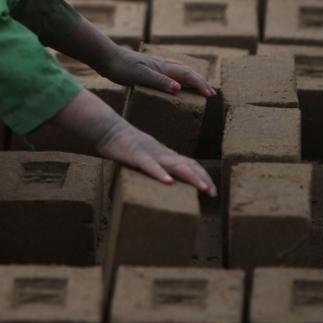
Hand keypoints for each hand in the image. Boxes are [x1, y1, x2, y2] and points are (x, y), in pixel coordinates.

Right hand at [95, 120, 216, 196]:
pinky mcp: (135, 155)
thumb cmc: (126, 145)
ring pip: (175, 165)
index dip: (204, 176)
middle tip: (214, 194)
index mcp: (166, 155)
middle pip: (188, 165)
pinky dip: (159, 173)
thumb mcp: (147, 157)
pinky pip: (149, 165)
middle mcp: (163, 154)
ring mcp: (151, 153)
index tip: (213, 190)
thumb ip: (158, 167)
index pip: (191, 164)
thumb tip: (168, 182)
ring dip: (191, 177)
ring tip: (203, 188)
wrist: (109, 128)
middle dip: (203, 179)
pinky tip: (168, 182)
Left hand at [97, 47, 214, 96]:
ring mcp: (155, 64)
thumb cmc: (120, 67)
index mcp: (162, 67)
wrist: (105, 57)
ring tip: (199, 85)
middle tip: (211, 92)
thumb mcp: (139, 76)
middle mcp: (161, 64)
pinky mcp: (148, 67)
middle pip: (187, 71)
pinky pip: (170, 71)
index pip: (187, 75)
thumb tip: (179, 88)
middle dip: (200, 81)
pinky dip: (179, 77)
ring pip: (179, 69)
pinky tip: (175, 82)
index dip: (200, 84)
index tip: (211, 95)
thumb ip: (159, 81)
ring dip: (191, 78)